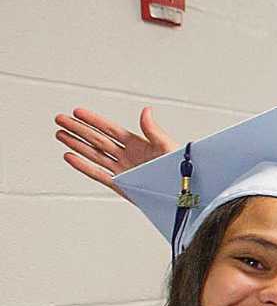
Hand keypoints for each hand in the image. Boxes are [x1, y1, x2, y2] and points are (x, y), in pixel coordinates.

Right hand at [55, 105, 174, 194]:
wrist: (187, 195)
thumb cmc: (183, 170)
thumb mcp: (168, 147)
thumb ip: (153, 130)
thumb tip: (146, 110)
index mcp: (139, 144)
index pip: (110, 129)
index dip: (94, 120)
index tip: (77, 111)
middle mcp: (128, 156)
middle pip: (97, 139)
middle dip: (78, 129)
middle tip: (60, 119)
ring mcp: (123, 170)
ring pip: (94, 155)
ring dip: (76, 144)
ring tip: (60, 134)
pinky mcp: (122, 185)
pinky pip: (98, 174)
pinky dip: (83, 166)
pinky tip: (70, 156)